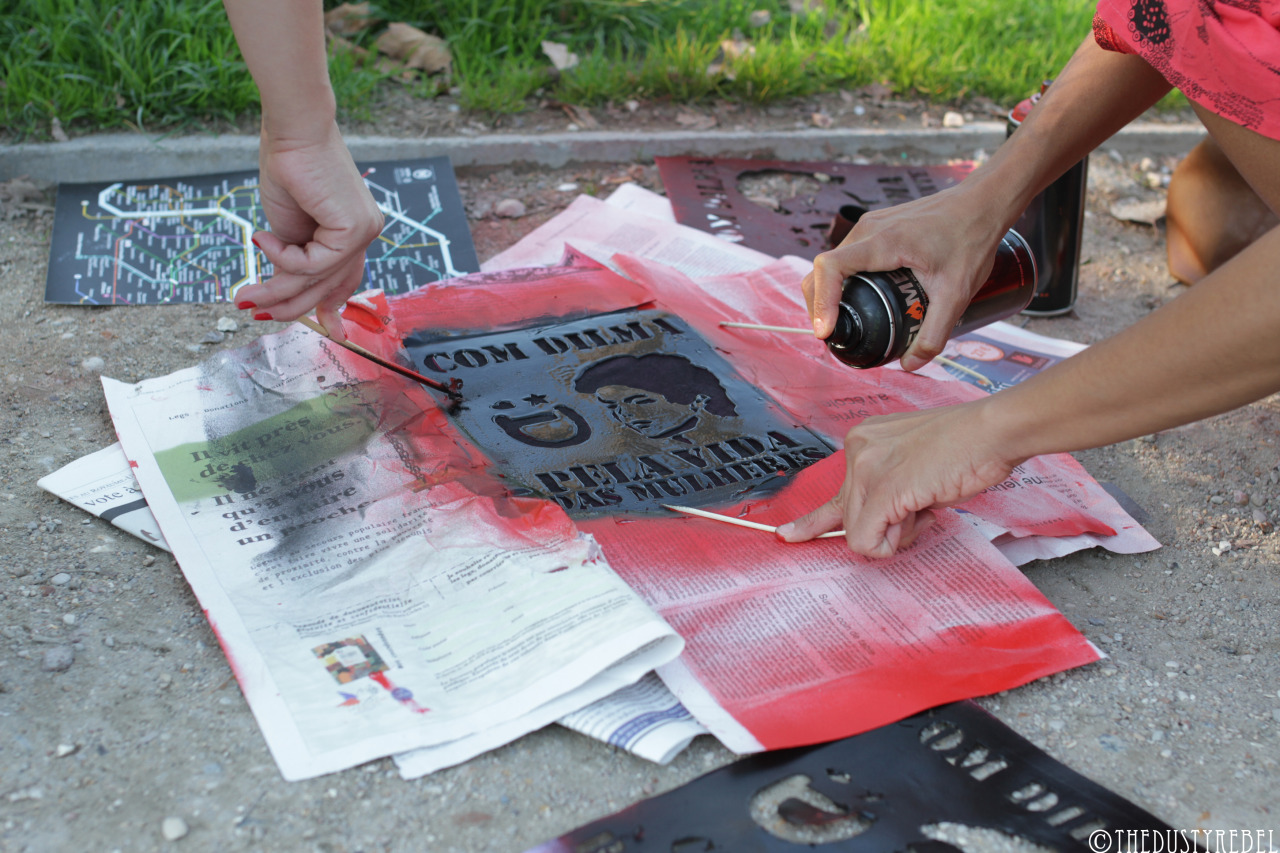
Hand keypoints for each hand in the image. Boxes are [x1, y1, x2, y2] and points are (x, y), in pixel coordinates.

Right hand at [234, 121, 383, 341]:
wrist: (292, 131)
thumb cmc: (288, 168)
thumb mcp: (288, 227)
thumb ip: (292, 259)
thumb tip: (282, 292)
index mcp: (352, 231)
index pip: (346, 279)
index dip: (332, 306)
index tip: (327, 330)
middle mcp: (365, 233)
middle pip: (330, 286)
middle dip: (290, 305)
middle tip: (252, 310)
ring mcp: (364, 232)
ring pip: (318, 280)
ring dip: (276, 291)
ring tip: (243, 295)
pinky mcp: (355, 229)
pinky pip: (314, 264)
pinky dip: (284, 258)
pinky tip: (263, 238)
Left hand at [776, 400, 1019, 556]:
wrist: (994, 431)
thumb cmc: (967, 449)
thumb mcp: (914, 465)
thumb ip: (888, 489)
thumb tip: (875, 529)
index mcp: (864, 441)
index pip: (834, 493)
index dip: (816, 522)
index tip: (788, 536)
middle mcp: (858, 449)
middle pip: (847, 518)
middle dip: (884, 527)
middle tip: (921, 510)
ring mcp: (868, 468)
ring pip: (857, 533)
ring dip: (897, 533)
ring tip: (928, 502)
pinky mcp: (884, 489)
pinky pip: (867, 541)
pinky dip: (892, 544)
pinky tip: (922, 514)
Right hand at [801, 187, 1008, 370]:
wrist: (982, 203)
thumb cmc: (972, 238)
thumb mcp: (957, 294)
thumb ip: (934, 333)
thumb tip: (910, 364)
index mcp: (884, 242)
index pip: (830, 268)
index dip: (821, 302)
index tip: (827, 330)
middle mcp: (869, 230)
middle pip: (822, 269)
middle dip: (819, 305)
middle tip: (833, 335)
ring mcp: (870, 226)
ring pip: (831, 262)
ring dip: (827, 293)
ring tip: (842, 321)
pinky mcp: (876, 228)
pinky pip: (846, 255)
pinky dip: (841, 280)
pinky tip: (858, 299)